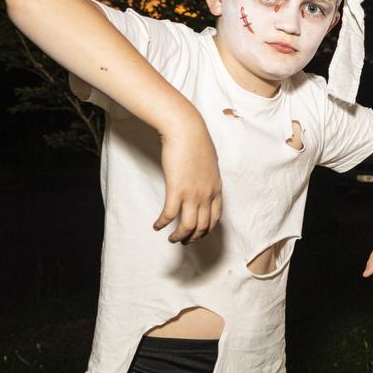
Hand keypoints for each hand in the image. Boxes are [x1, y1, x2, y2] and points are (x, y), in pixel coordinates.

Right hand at [155, 125, 222, 243]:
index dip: (207, 230)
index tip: (199, 234)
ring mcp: (192, 194)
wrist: (187, 131)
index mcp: (216, 189)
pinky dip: (162, 223)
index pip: (215, 218)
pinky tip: (157, 226)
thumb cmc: (197, 142)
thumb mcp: (209, 163)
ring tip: (171, 239)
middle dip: (193, 238)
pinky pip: (170, 215)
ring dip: (179, 236)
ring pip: (188, 226)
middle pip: (203, 226)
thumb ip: (207, 177)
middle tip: (183, 241)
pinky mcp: (176, 190)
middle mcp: (207, 195)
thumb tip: (202, 181)